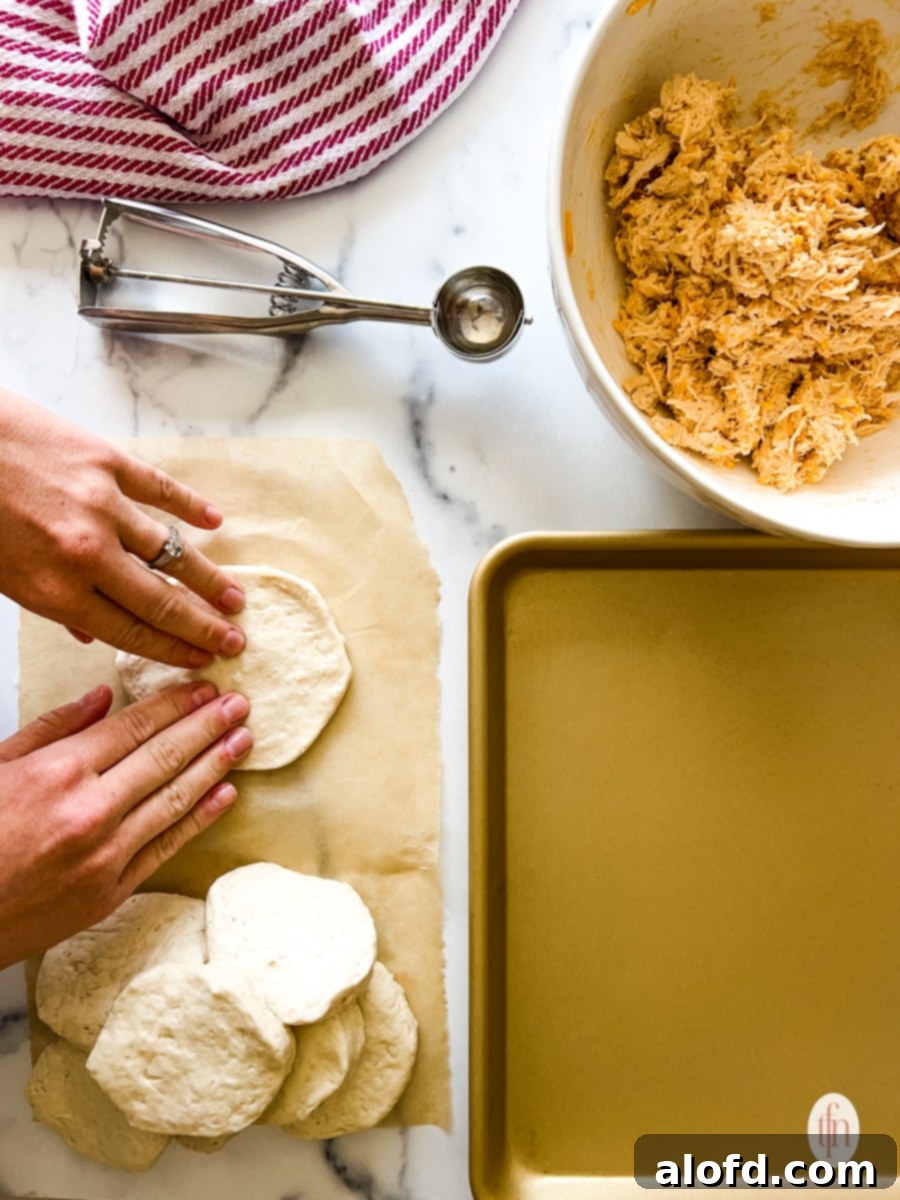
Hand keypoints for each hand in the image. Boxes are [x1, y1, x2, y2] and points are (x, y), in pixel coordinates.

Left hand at [0, 389, 245, 666]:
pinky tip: (214, 522)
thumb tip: (89, 636)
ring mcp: (101, 505)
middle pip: (161, 601)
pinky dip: (190, 506)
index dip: (173, 650)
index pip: (131, 632)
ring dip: (208, 578)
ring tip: (235, 597)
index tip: (202, 660)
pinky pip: (159, 489)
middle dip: (204, 626)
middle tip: (235, 639)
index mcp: (54, 591)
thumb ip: (48, 608)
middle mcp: (86, 554)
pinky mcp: (105, 462)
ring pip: (170, 551)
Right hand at [0, 682, 252, 969]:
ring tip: (244, 739)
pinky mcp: (110, 892)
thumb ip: (52, 728)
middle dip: (208, 725)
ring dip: (215, 765)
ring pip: (174, 799)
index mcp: (57, 773)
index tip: (204, 688)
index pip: (134, 727)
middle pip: (164, 757)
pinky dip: (199, 817)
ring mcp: (104, 855)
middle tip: (240, 704)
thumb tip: (102, 698)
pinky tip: (225, 794)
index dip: (175, 704)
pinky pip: (166, 846)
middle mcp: (88, 811)